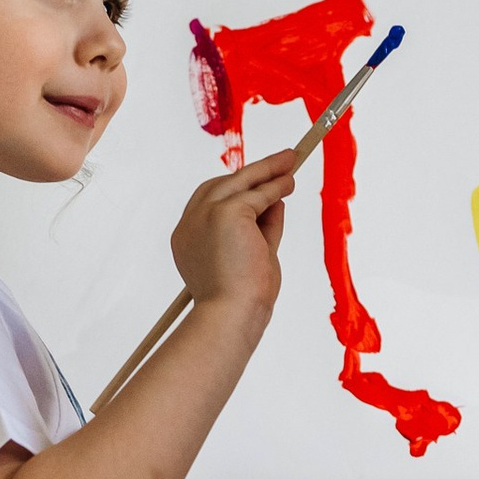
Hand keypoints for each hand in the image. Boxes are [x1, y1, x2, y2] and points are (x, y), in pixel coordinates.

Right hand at [172, 147, 299, 330]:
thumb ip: (260, 227)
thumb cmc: (241, 299)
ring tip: (290, 161)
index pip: (209, 204)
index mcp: (188, 239)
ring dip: (267, 171)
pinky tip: (289, 182)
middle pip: (221, 186)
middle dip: (252, 173)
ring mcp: (205, 216)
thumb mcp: (251, 256)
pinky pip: (258, 195)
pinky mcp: (226, 213)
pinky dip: (275, 187)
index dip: (236, 192)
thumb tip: (276, 200)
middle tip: (280, 162)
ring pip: (240, 184)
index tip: (259, 186)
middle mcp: (190, 224)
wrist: (231, 316)